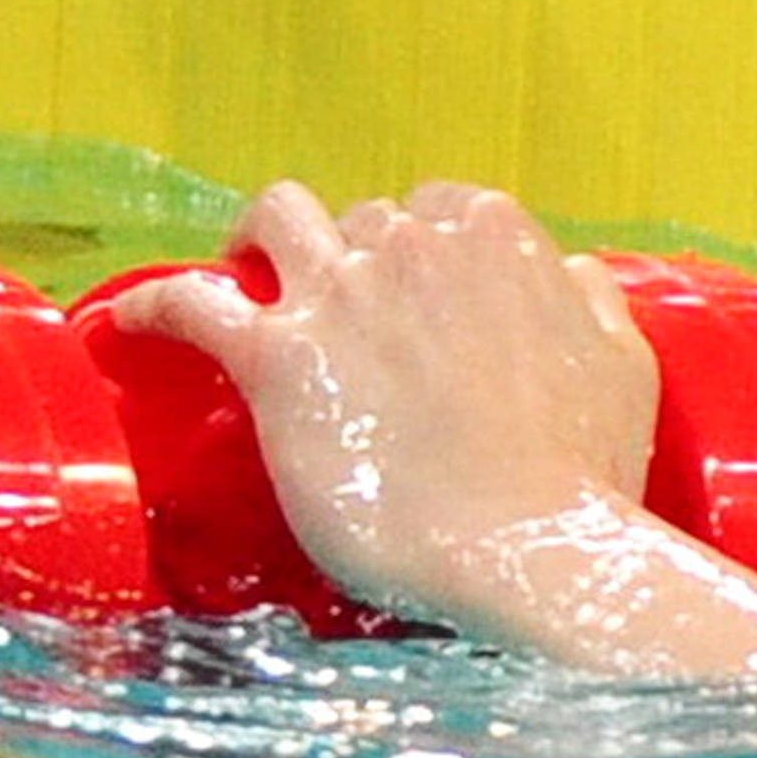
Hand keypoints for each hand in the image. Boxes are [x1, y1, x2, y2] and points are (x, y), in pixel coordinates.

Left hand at [110, 181, 661, 623]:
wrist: (527, 547)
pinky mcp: (276, 359)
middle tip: (350, 317)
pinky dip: (151, 308)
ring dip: (261, 239)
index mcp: (500, 238)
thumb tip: (567, 273)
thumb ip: (591, 302)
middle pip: (364, 223)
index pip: (446, 210)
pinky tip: (130, 325)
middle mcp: (412, 246)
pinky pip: (186, 302)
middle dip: (356, 259)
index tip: (423, 289)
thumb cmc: (585, 473)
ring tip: (246, 271)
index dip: (430, 249)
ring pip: (276, 219)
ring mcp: (340, 297)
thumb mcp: (626, 364)